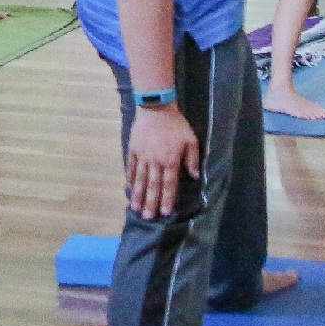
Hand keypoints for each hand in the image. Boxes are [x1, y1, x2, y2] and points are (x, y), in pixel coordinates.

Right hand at [125, 103, 199, 217]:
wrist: (156, 108)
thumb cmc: (176, 125)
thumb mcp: (191, 140)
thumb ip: (192, 159)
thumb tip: (195, 176)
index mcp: (170, 161)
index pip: (169, 185)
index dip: (167, 199)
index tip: (165, 213)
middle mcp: (155, 162)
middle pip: (153, 186)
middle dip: (151, 203)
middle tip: (147, 217)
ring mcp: (143, 157)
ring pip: (140, 180)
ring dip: (138, 195)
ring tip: (136, 208)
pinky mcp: (134, 150)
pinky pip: (131, 167)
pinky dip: (130, 179)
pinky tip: (129, 189)